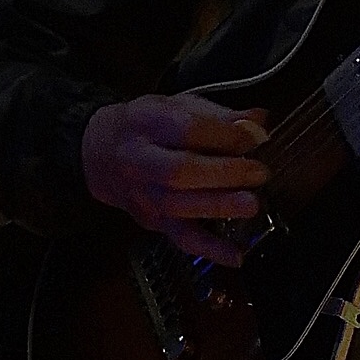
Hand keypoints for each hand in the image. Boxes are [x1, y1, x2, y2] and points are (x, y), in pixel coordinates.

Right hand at [82, 94, 271, 265]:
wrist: (100, 154)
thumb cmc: (148, 126)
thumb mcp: (178, 105)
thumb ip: (219, 115)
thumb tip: (258, 122)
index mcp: (148, 122)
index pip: (186, 129)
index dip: (223, 134)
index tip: (254, 136)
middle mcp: (140, 160)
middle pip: (179, 170)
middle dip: (223, 173)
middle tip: (258, 172)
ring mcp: (145, 195)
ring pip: (178, 206)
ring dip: (219, 207)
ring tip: (251, 204)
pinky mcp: (153, 221)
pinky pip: (180, 239)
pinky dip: (209, 249)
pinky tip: (236, 254)